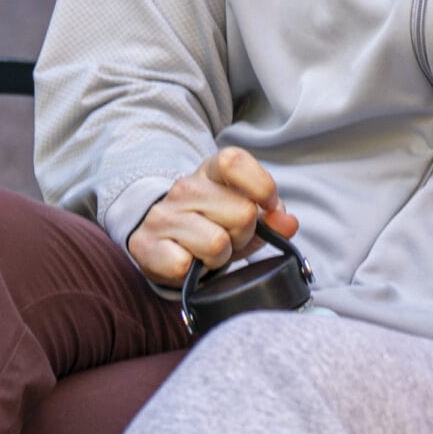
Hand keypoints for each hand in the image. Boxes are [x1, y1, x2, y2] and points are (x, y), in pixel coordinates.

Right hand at [127, 148, 296, 286]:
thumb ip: (272, 218)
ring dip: (220, 256)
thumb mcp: (246, 215)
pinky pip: (184, 265)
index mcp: (211, 170)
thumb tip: (288, 222)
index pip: (235, 162)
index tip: (267, 207)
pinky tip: (187, 262)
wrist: (162, 241)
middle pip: (242, 213)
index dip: (261, 187)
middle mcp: (184, 187)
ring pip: (217, 243)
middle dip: (244, 234)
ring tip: (209, 252)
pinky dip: (192, 272)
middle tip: (230, 238)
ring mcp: (162, 215)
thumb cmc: (213, 225)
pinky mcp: (144, 245)